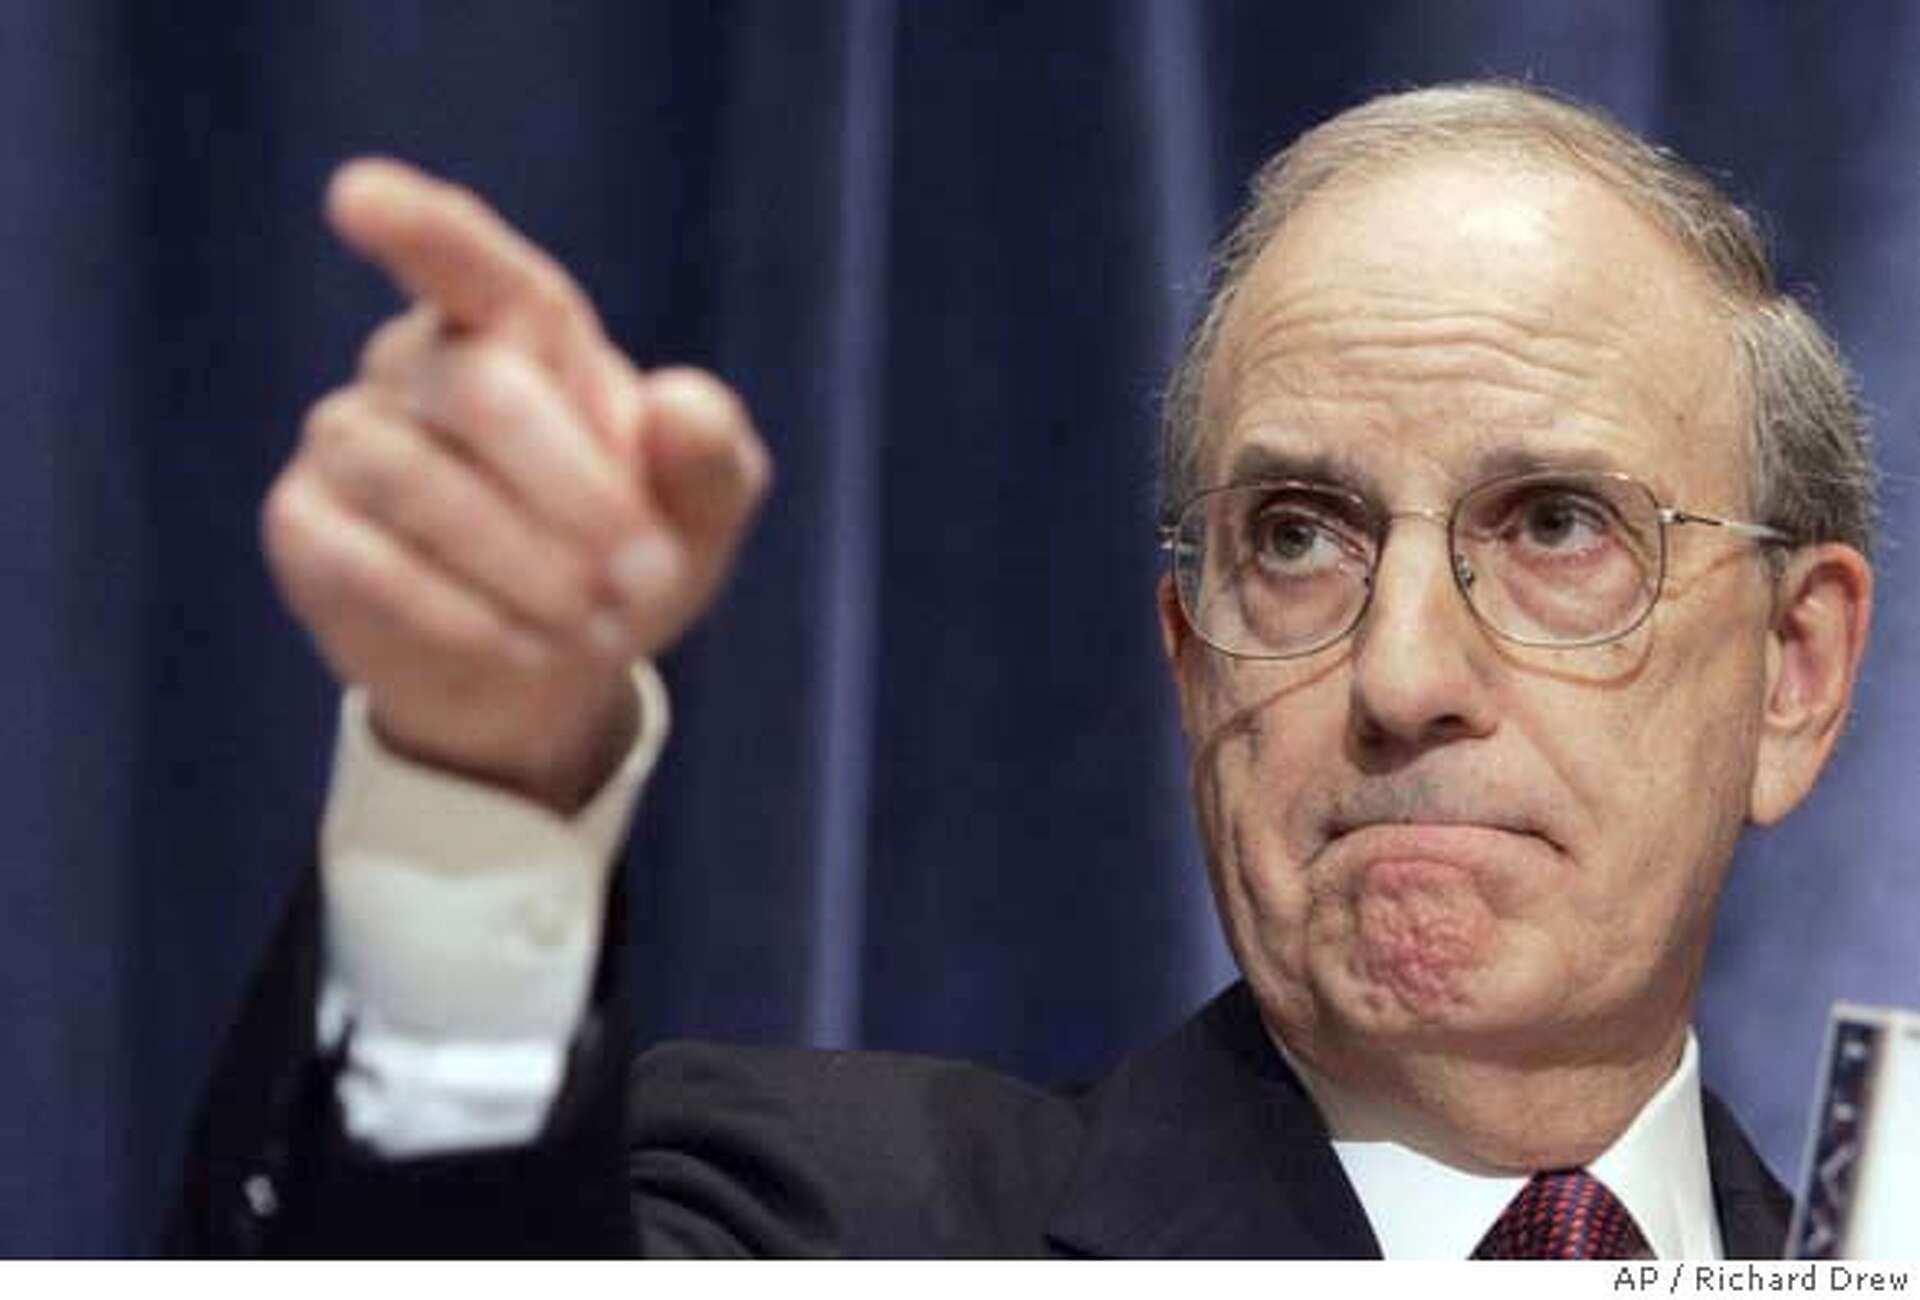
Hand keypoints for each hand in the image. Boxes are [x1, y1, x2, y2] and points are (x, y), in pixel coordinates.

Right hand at [263, 159, 769, 811]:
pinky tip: (526, 651)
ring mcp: (347, 441)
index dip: (418, 229)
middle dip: (576, 492)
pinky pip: (367, 562)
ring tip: (600, 627)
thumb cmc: (628, 554)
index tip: (356, 198)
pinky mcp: (307, 530)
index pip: (468, 261)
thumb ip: (708, 454)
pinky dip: (458, 613)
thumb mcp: (701, 509)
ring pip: (416, 482)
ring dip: (523, 563)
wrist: (552, 666)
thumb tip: (680, 407)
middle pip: (481, 393)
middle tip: (648, 576)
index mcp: (514, 326)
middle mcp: (415, 365)